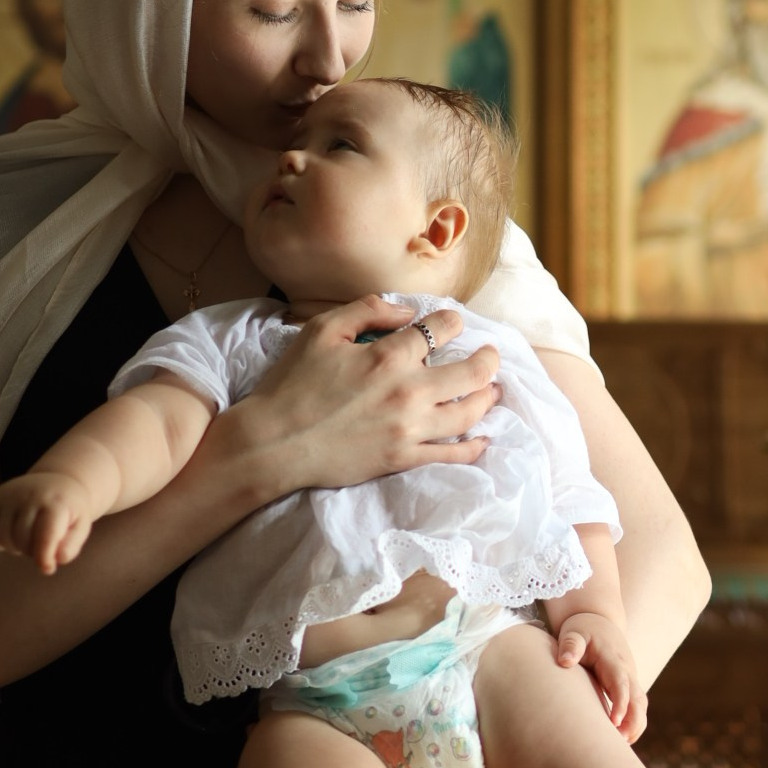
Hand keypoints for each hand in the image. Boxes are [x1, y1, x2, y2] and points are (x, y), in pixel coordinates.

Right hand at [0, 471, 96, 576]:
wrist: (58, 480)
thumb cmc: (70, 510)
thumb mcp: (81, 526)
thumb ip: (71, 546)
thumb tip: (52, 561)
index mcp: (56, 502)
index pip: (45, 535)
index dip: (44, 557)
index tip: (47, 569)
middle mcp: (30, 494)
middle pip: (22, 540)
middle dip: (32, 552)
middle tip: (42, 547)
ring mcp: (10, 494)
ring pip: (4, 537)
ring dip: (15, 548)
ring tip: (29, 540)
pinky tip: (12, 537)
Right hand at [244, 294, 501, 491]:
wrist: (273, 443)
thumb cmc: (292, 384)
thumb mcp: (322, 330)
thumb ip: (368, 309)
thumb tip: (407, 309)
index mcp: (389, 356)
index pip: (439, 330)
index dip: (453, 321)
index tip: (454, 322)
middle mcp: (408, 391)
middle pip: (470, 372)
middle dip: (488, 359)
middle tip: (492, 355)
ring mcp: (409, 429)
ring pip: (468, 413)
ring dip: (488, 398)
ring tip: (494, 391)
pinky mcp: (403, 459)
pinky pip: (450, 454)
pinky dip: (472, 446)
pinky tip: (482, 438)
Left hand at [554, 612, 647, 742]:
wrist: (599, 621)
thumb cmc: (583, 629)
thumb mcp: (574, 632)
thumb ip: (571, 644)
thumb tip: (565, 662)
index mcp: (613, 659)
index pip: (621, 683)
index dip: (621, 702)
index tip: (615, 721)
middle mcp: (627, 671)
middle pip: (638, 699)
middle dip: (634, 721)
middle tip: (621, 742)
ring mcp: (630, 679)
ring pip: (641, 705)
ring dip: (636, 726)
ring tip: (621, 747)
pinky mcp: (628, 686)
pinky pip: (636, 707)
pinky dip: (633, 724)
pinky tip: (620, 741)